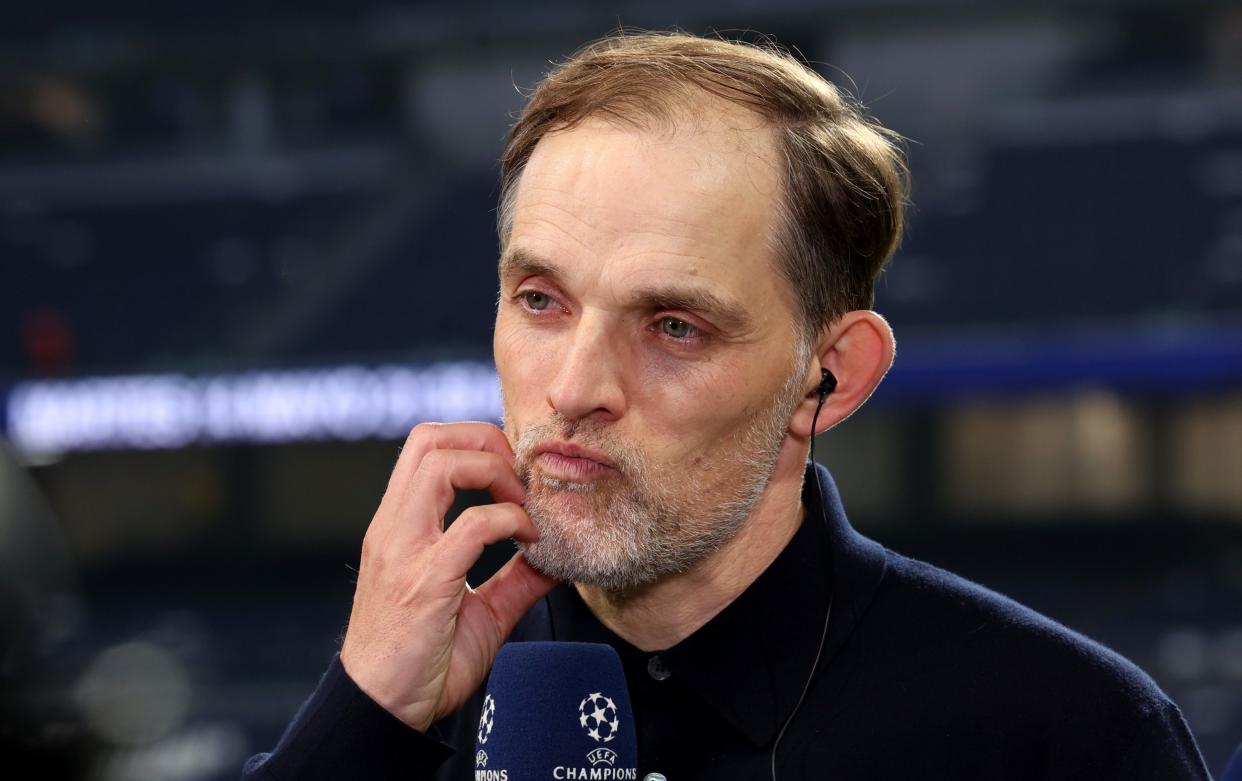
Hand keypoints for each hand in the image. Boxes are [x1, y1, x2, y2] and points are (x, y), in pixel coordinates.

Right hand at [339, 422, 557, 730]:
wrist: (381, 714)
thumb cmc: (419, 666)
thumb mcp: (478, 613)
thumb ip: (515, 581)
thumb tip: (557, 559)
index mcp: (398, 528)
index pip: (426, 447)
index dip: (476, 444)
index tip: (515, 478)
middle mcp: (393, 529)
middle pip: (429, 439)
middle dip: (484, 441)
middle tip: (519, 479)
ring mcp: (404, 551)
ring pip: (440, 463)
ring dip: (493, 471)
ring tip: (522, 504)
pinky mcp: (424, 582)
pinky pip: (472, 526)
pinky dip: (510, 521)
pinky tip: (529, 541)